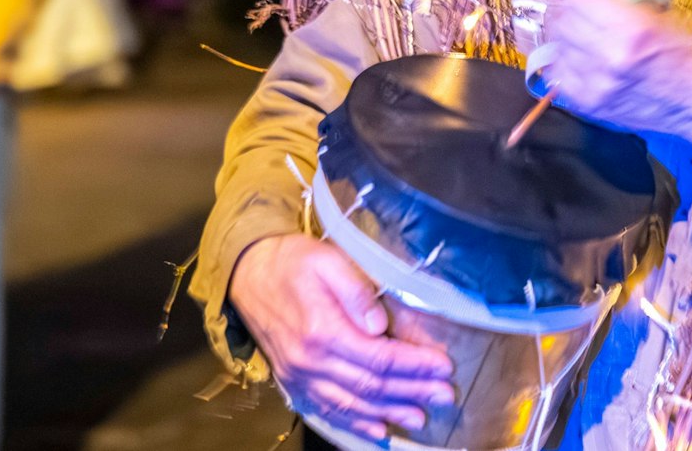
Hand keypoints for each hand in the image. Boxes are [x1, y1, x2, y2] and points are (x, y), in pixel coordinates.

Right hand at [230, 234, 454, 440]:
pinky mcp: (294, 382)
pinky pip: (329, 410)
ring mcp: (301, 377)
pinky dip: (356, 423)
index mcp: (323, 332)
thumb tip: (382, 325)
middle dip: (412, 392)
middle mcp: (311, 362)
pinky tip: (379, 429)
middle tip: (445, 395)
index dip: (415, 365)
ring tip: (421, 417)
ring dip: (390, 412)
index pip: (380, 357)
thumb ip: (356, 293)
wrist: (247, 273)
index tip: (444, 366)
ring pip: (353, 404)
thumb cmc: (293, 262)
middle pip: (371, 386)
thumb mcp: (328, 261)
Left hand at [540, 0, 691, 150]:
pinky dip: (568, 63)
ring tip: (586, 37)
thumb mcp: (665, 13)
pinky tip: (584, 60)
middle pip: (561, 21)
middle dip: (571, 11)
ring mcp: (597, 84)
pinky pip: (560, 75)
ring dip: (568, 37)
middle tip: (584, 10)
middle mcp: (610, 57)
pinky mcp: (591, 104)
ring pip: (557, 48)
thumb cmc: (689, 59)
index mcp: (632, 29)